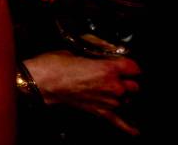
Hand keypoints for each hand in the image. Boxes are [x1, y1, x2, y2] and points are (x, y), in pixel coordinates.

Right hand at [24, 50, 140, 135]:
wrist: (42, 82)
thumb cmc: (56, 64)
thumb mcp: (77, 48)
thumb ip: (98, 49)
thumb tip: (108, 49)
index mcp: (109, 68)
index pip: (135, 67)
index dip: (129, 64)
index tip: (123, 63)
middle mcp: (113, 86)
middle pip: (134, 86)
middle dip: (127, 80)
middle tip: (117, 75)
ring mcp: (108, 101)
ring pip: (127, 100)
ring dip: (123, 95)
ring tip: (113, 90)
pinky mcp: (99, 110)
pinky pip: (118, 121)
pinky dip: (127, 126)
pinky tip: (134, 130)